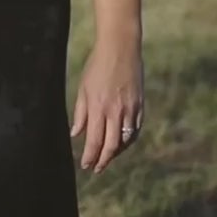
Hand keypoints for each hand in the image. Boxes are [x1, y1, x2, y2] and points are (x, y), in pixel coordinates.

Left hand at [70, 40, 143, 173]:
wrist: (121, 48)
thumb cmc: (97, 66)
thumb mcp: (83, 89)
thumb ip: (80, 113)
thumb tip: (76, 134)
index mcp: (98, 107)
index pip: (94, 140)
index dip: (90, 156)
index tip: (85, 165)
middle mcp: (115, 111)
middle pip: (111, 145)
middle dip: (103, 160)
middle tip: (96, 168)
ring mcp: (130, 109)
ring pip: (125, 140)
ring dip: (116, 153)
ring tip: (107, 158)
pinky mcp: (140, 105)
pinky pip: (135, 130)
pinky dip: (128, 141)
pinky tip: (121, 144)